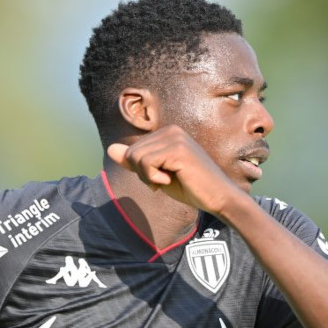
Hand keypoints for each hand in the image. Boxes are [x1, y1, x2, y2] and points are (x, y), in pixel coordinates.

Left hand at [107, 124, 239, 215]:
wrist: (217, 197)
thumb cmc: (189, 187)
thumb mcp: (156, 174)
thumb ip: (134, 161)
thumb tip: (110, 149)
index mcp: (167, 133)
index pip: (132, 150)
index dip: (140, 171)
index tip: (160, 178)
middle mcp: (171, 130)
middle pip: (131, 153)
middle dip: (142, 174)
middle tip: (162, 181)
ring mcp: (175, 138)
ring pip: (136, 157)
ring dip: (147, 177)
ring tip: (167, 180)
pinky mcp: (178, 149)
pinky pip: (146, 163)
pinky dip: (153, 177)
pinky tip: (170, 179)